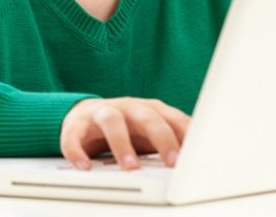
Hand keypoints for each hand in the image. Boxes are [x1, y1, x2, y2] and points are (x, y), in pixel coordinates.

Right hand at [60, 97, 190, 170]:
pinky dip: (77, 151)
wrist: (85, 115)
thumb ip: (172, 141)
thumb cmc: (127, 129)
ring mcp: (101, 112)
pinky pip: (74, 136)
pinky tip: (84, 168)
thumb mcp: (151, 133)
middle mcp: (128, 107)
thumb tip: (201, 161)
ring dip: (122, 144)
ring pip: (112, 122)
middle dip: (162, 139)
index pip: (172, 118)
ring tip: (131, 168)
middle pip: (147, 117)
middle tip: (172, 163)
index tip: (196, 156)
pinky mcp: (76, 124)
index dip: (184, 135)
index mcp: (150, 109)